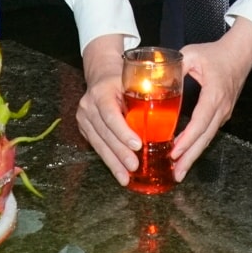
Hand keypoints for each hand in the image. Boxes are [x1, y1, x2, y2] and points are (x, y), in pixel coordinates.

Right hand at [76, 35, 140, 186]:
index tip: (137, 145)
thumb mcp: (132, 80)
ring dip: (113, 162)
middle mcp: (88, 105)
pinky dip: (109, 159)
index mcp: (101, 91)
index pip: (111, 114)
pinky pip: (97, 146)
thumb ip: (144, 95)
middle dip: (120, 152)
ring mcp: (83, 118)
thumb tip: (168, 115)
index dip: (123, 132)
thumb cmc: (122, 78)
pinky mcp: (84, 128)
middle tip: (134, 166)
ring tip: (125, 178)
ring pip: (99, 143)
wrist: (100, 74)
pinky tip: (118, 171)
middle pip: (105, 133)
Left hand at [170, 17, 251, 179]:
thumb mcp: (192, 54)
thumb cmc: (216, 53)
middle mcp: (221, 108)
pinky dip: (197, 144)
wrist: (240, 54)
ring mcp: (223, 113)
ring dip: (193, 154)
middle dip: (190, 157)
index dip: (187, 139)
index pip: (200, 122)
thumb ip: (174, 67)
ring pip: (208, 138)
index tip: (175, 152)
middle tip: (176, 174)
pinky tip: (186, 152)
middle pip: (205, 138)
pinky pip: (209, 132)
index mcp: (214, 95)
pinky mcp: (222, 114)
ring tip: (179, 171)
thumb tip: (154, 77)